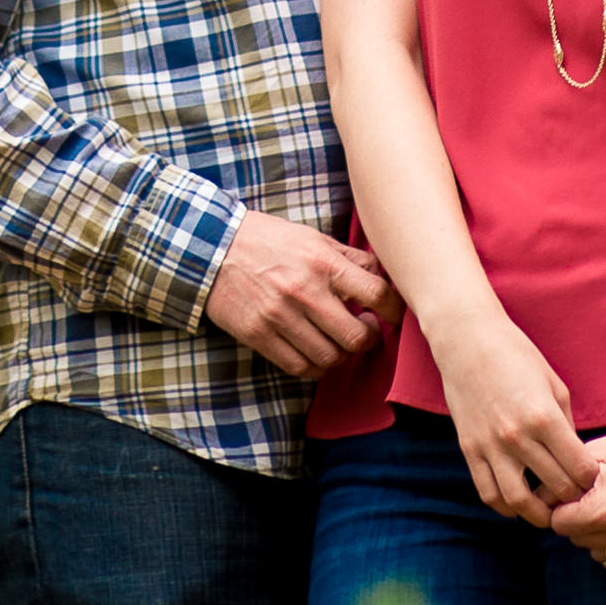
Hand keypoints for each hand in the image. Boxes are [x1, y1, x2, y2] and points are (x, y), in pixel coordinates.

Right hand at [204, 211, 399, 380]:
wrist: (211, 247)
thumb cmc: (267, 240)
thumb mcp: (312, 238)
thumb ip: (349, 258)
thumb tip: (383, 275)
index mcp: (322, 262)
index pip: (376, 294)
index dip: (393, 310)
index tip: (391, 313)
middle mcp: (304, 292)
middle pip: (356, 336)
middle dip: (369, 338)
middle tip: (366, 330)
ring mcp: (280, 316)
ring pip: (330, 357)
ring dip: (341, 354)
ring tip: (339, 341)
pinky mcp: (259, 335)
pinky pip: (299, 366)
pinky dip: (315, 366)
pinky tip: (316, 351)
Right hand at [431, 314, 597, 527]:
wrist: (468, 341)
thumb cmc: (517, 357)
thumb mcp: (555, 386)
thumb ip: (567, 427)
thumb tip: (576, 461)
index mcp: (544, 418)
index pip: (579, 470)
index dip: (591, 479)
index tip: (592, 478)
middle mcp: (517, 437)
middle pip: (555, 488)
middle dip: (572, 498)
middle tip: (577, 497)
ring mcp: (490, 446)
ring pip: (519, 502)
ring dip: (539, 514)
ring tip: (548, 510)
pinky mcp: (469, 450)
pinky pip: (488, 493)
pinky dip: (506, 507)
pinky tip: (518, 503)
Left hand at [549, 406, 605, 579]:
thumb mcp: (595, 455)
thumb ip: (560, 481)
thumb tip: (535, 500)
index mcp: (601, 511)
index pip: (558, 524)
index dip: (562, 506)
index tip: (574, 492)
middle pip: (577, 540)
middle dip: (580, 520)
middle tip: (597, 495)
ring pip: (599, 554)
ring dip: (600, 537)